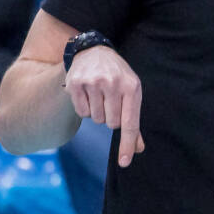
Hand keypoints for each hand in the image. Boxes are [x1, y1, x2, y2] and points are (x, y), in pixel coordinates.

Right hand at [64, 45, 145, 167]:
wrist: (93, 51)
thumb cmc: (117, 77)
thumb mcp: (131, 92)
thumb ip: (134, 121)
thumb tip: (138, 148)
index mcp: (132, 86)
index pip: (130, 122)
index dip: (127, 144)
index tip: (124, 162)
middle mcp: (113, 83)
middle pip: (111, 124)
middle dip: (111, 118)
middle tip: (110, 101)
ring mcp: (93, 82)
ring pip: (96, 119)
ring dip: (97, 112)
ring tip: (99, 94)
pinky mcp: (75, 83)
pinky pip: (82, 112)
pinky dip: (85, 108)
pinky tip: (88, 93)